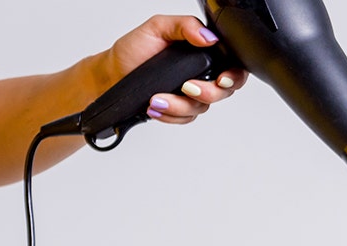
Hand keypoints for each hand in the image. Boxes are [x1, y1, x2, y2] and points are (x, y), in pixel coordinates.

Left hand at [104, 15, 247, 124]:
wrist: (112, 76)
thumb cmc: (133, 51)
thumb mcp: (157, 27)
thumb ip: (185, 26)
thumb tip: (208, 36)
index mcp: (203, 52)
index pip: (232, 65)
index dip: (234, 76)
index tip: (221, 79)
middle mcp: (202, 73)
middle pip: (224, 91)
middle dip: (208, 93)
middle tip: (186, 87)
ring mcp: (192, 94)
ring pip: (202, 108)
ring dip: (179, 106)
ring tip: (157, 99)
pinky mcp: (181, 110)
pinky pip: (186, 119)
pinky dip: (170, 115)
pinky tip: (155, 107)